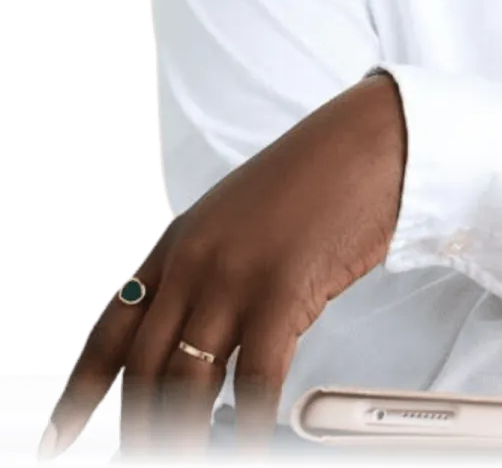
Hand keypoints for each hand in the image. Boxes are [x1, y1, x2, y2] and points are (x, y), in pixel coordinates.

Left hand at [39, 71, 406, 459]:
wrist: (367, 140)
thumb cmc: (317, 178)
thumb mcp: (241, 219)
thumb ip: (212, 275)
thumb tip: (205, 348)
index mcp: (177, 243)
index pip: (110, 330)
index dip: (80, 393)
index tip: (60, 437)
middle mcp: (193, 261)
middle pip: (145, 370)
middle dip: (143, 430)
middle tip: (152, 460)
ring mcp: (234, 276)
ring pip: (187, 383)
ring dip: (187, 438)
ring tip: (197, 461)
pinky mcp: (281, 289)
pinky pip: (253, 380)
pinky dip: (248, 426)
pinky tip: (248, 445)